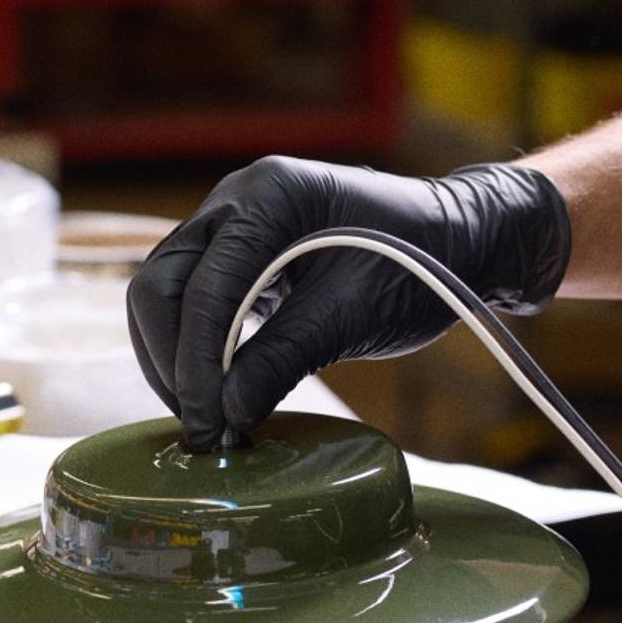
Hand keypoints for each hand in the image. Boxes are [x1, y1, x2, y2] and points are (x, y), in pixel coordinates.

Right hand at [126, 157, 571, 449]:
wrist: (459, 240)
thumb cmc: (419, 266)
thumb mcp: (353, 316)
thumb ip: (282, 359)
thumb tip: (223, 414)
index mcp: (268, 195)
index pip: (204, 286)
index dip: (195, 363)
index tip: (207, 424)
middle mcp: (238, 198)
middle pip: (162, 283)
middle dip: (172, 359)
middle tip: (201, 426)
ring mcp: (234, 220)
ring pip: (167, 291)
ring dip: (176, 356)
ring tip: (207, 417)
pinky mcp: (241, 251)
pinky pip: (195, 297)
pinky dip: (197, 344)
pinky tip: (218, 390)